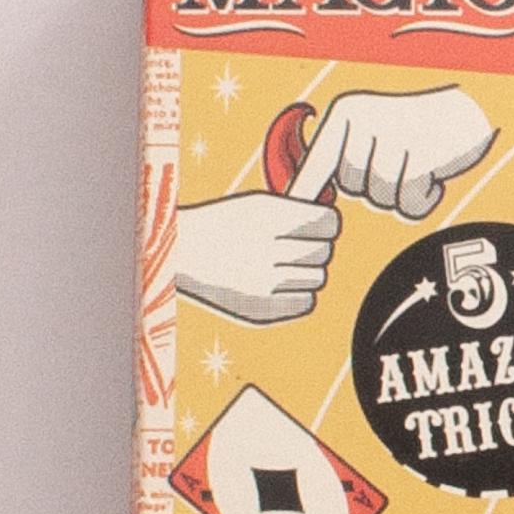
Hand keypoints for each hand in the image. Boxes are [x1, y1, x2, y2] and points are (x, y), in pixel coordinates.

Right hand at [177, 193, 339, 323]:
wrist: (178, 255)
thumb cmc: (223, 225)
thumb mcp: (254, 204)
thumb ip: (295, 210)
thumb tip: (335, 221)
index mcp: (265, 215)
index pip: (328, 222)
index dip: (328, 224)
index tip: (321, 225)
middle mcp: (263, 247)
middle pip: (324, 252)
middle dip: (316, 248)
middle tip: (296, 246)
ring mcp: (261, 281)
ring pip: (318, 278)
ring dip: (306, 272)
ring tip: (282, 265)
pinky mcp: (260, 309)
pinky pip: (306, 302)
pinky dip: (299, 294)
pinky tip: (280, 284)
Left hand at [289, 85, 495, 217]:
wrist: (469, 114)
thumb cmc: (416, 129)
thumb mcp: (373, 132)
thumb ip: (342, 159)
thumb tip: (302, 198)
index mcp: (346, 113)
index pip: (318, 164)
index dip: (306, 192)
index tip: (290, 212)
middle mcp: (364, 119)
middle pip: (355, 188)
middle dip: (377, 189)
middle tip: (402, 164)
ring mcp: (394, 134)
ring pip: (382, 198)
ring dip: (402, 194)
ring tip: (419, 166)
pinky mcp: (423, 153)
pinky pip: (410, 202)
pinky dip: (424, 199)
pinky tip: (434, 175)